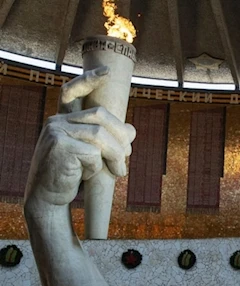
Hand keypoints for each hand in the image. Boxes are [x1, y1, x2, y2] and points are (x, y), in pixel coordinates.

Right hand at [24, 66, 135, 206]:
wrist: (47, 200)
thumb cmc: (72, 176)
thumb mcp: (90, 154)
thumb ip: (107, 140)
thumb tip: (132, 131)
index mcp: (63, 120)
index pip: (72, 92)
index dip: (89, 80)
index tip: (107, 72)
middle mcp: (56, 121)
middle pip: (100, 116)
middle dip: (121, 135)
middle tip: (128, 155)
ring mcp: (55, 132)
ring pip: (100, 135)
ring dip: (116, 155)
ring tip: (119, 172)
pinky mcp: (58, 146)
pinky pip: (92, 153)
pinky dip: (97, 168)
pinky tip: (85, 177)